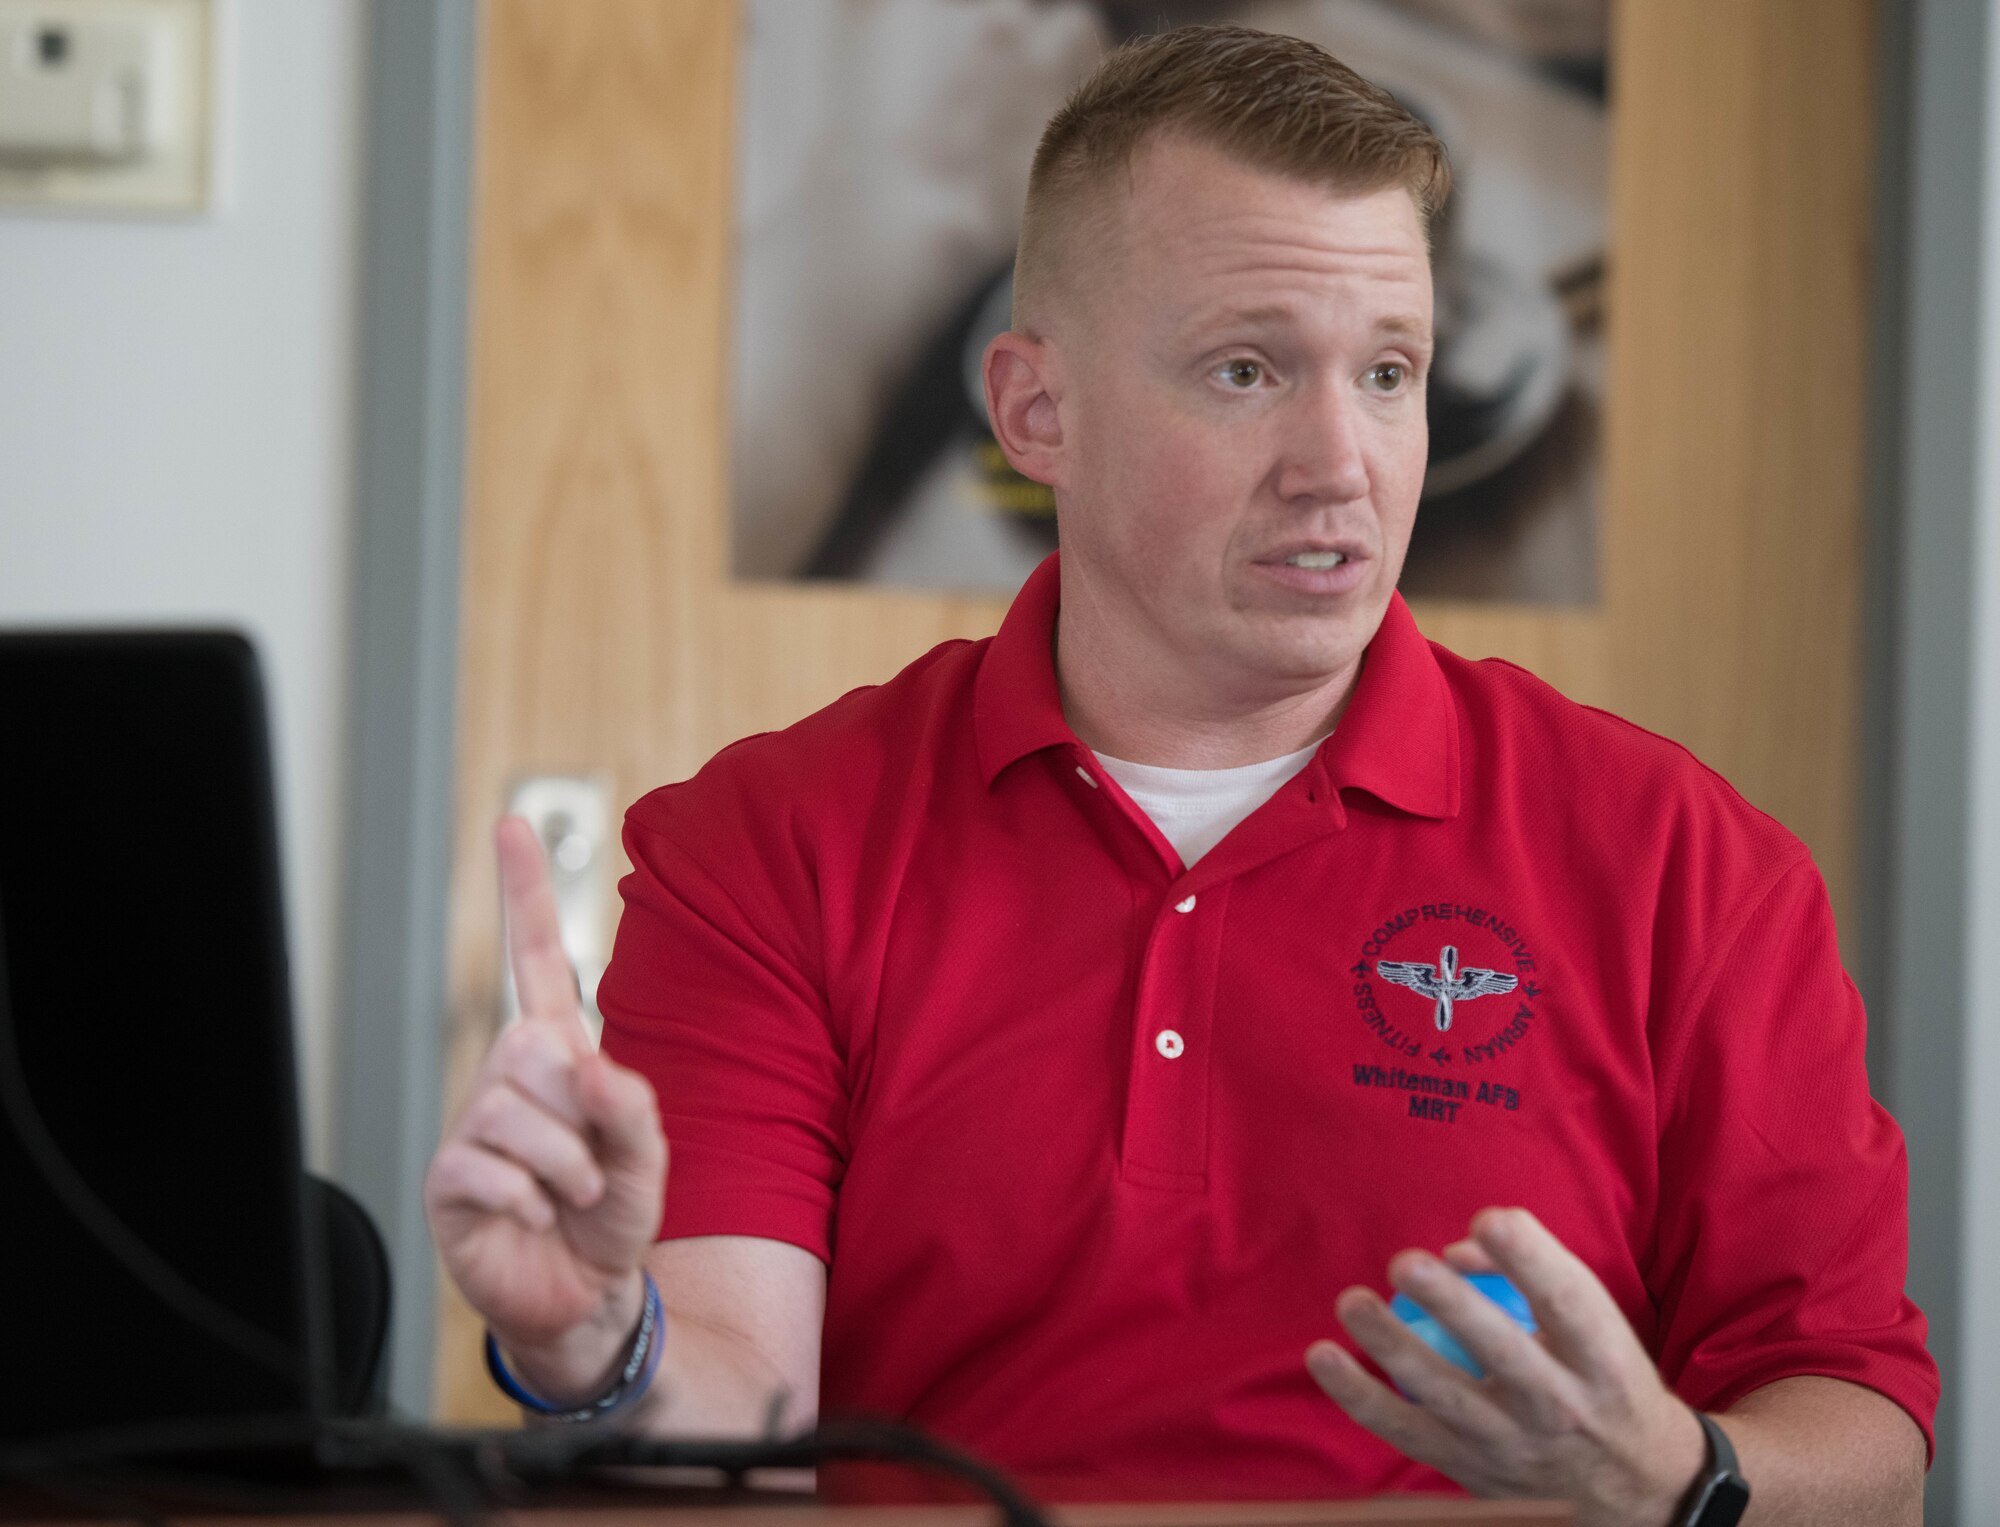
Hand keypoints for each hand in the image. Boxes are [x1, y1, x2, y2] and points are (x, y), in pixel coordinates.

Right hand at [423, 818, 667, 1391]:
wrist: (583, 1300)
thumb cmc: (612, 1218)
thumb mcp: (647, 1160)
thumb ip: (633, 1109)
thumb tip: (593, 1068)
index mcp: (558, 1053)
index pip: (535, 956)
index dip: (524, 891)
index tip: (513, 822)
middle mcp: (508, 1077)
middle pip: (533, 1046)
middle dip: (580, 1112)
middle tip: (590, 1164)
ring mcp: (472, 1125)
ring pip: (514, 1111)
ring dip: (564, 1167)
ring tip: (568, 1197)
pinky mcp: (447, 1178)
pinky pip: (486, 1167)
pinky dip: (528, 1200)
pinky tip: (532, 1218)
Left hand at [1305, 1207, 1706, 1526]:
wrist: (1637, 1491)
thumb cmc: (1604, 1381)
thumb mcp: (1598, 1329)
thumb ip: (1536, 1277)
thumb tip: (1457, 1247)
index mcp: (1600, 1358)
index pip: (1570, 1302)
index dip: (1531, 1259)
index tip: (1492, 1218)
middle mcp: (1558, 1404)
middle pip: (1502, 1352)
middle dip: (1452, 1306)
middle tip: (1407, 1261)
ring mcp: (1510, 1442)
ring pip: (1443, 1394)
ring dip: (1391, 1346)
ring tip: (1352, 1302)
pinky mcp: (1468, 1466)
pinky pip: (1405, 1430)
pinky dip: (1359, 1397)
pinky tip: (1324, 1357)